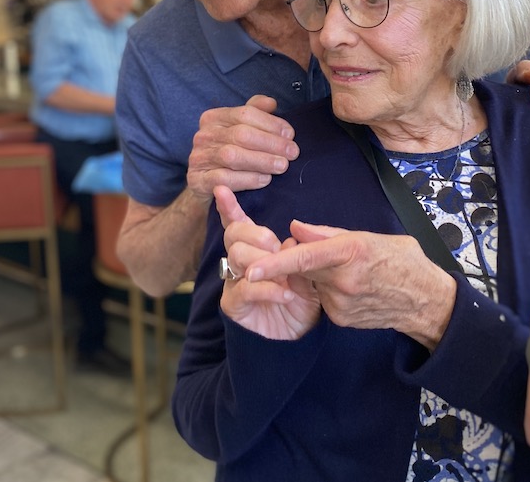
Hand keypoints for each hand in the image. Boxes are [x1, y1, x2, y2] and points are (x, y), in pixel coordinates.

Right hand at [186, 95, 299, 204]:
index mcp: (214, 117)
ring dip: (262, 161)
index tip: (290, 134)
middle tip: (292, 152)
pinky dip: (248, 179)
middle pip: (241, 134)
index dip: (271, 123)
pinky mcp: (199, 180)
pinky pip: (225, 178)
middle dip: (271, 143)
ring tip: (282, 166)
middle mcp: (204, 135)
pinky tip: (265, 179)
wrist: (204, 182)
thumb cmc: (227, 151)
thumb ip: (254, 112)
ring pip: (233, 156)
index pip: (245, 114)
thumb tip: (272, 103)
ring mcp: (199, 157)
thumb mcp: (238, 128)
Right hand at [214, 186, 319, 339]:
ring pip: (236, 256)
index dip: (229, 207)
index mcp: (256, 249)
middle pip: (233, 235)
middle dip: (255, 234)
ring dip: (263, 260)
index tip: (222, 190)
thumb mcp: (307, 271)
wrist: (299, 339)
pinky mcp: (234, 305)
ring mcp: (234, 283)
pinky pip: (244, 288)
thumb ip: (299, 252)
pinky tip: (286, 294)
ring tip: (285, 274)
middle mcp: (240, 262)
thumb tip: (289, 239)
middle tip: (276, 246)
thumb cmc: (302, 300)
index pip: (239, 223)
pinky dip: (268, 288)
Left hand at [245, 220, 455, 350]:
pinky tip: (353, 288)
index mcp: (352, 252)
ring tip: (353, 272)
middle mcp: (344, 280)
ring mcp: (342, 304)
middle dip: (304, 260)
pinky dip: (330, 290)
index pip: (306, 257)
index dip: (275, 263)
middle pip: (305, 268)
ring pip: (314, 283)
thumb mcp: (370, 236)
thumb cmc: (402, 260)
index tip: (251, 270)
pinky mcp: (341, 320)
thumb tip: (295, 228)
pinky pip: (323, 299)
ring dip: (321, 276)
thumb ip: (327, 233)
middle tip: (331, 253)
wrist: (425, 301)